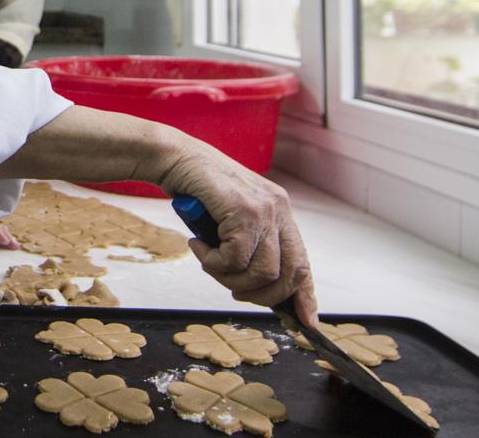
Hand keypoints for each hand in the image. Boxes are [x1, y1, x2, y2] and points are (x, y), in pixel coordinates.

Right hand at [159, 141, 318, 326]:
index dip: (304, 296)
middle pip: (289, 274)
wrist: (174, 157)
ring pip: (261, 272)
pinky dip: (212, 262)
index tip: (303, 321)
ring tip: (209, 262)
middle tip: (234, 290)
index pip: (302, 262)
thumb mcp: (231, 219)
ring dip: (230, 278)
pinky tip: (198, 245)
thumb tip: (258, 284)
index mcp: (280, 211)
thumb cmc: (197, 190)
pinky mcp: (243, 210)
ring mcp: (263, 209)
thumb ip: (249, 243)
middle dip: (261, 295)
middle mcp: (278, 209)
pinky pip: (234, 259)